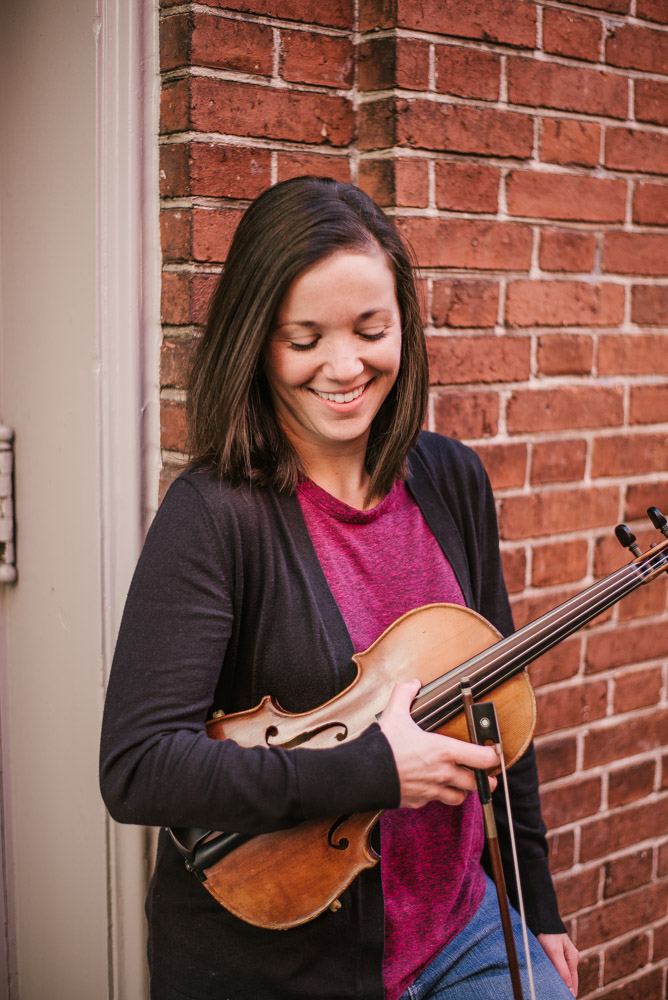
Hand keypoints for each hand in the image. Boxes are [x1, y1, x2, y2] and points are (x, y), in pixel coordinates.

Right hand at [379, 679, 499, 808]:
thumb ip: (405, 695)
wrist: (363, 775)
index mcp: (444, 751)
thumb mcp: (395, 714)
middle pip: (477, 784)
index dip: (493, 756)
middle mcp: (443, 774)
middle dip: (485, 780)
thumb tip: (412, 684)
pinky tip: (430, 785)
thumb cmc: (383, 748)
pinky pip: (434, 801)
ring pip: (459, 797)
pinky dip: (436, 795)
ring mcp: (431, 790)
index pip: (483, 759)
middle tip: (486, 775)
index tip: (494, 752)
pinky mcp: (418, 801)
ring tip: (459, 781)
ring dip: (462, 790)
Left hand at [537, 932, 578, 996]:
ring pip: (561, 974)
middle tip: (556, 995)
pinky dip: (552, 974)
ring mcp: (562, 956)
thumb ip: (563, 971)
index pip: (573, 982)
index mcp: (573, 958)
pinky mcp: (553, 953)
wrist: (540, 917)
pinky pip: (555, 968)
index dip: (570, 992)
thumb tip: (570, 990)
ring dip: (557, 982)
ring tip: (552, 991)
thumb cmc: (548, 933)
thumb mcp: (555, 953)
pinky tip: (547, 979)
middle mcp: (569, 958)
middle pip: (568, 979)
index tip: (564, 999)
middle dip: (563, 988)